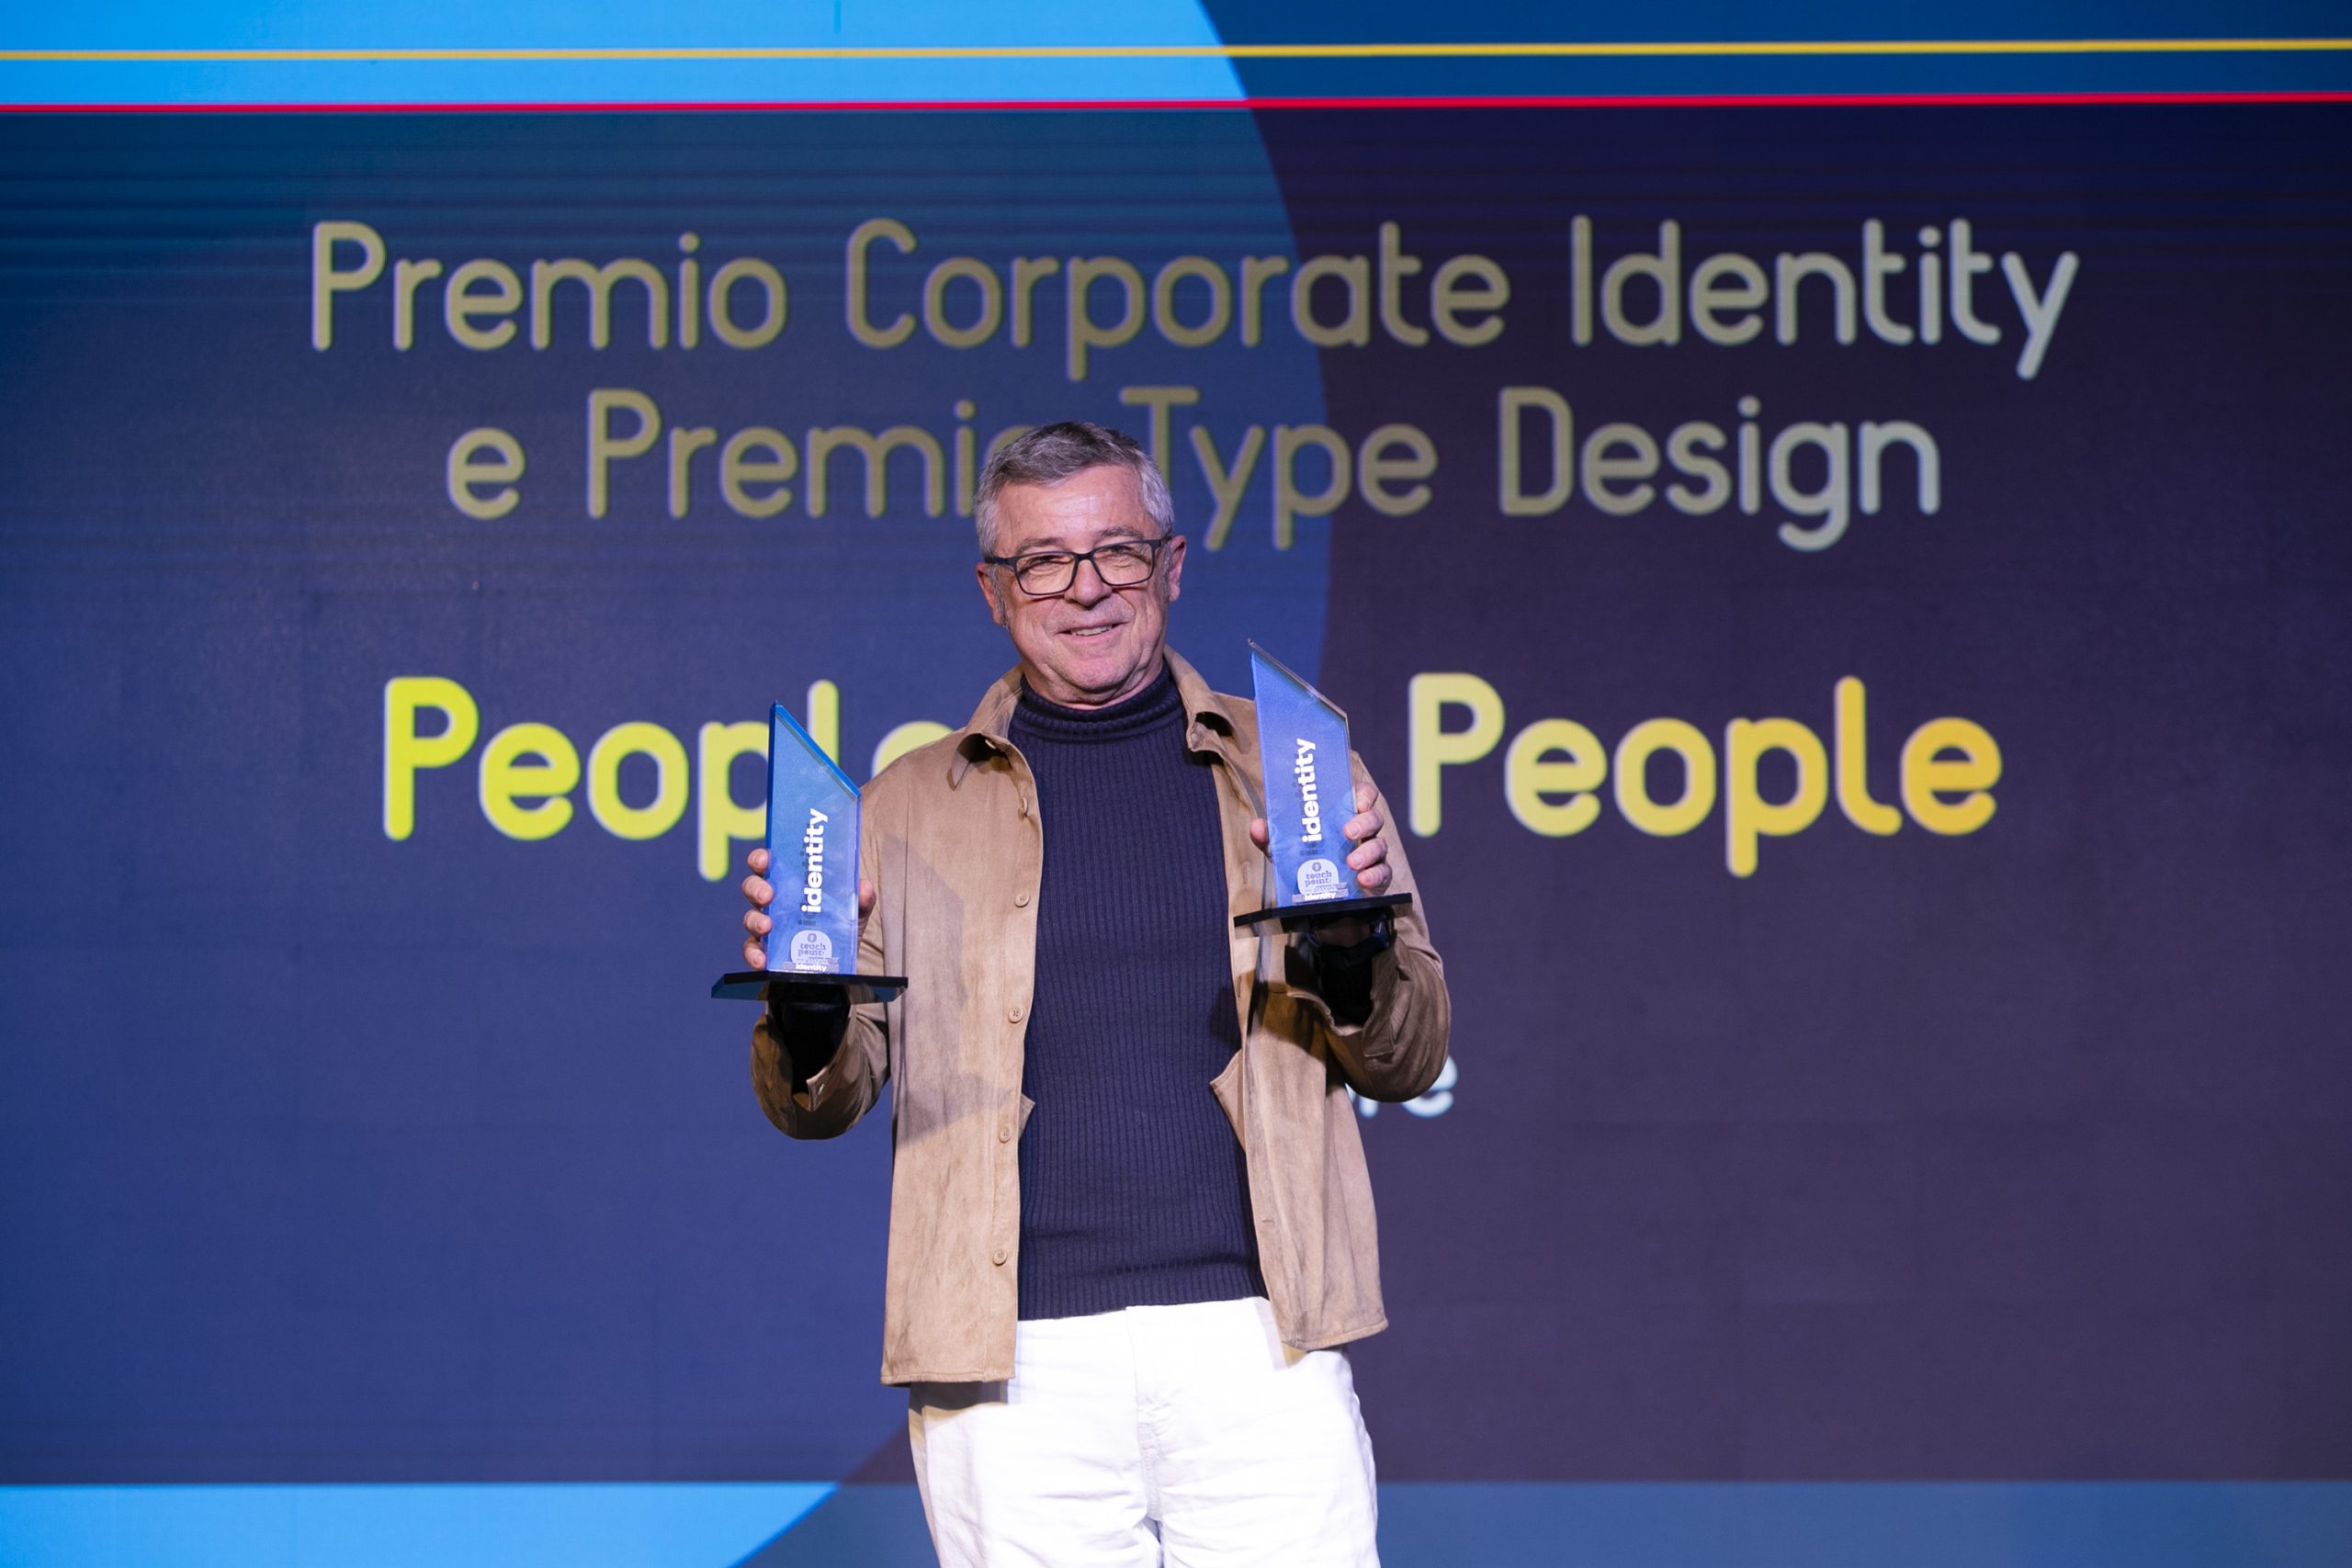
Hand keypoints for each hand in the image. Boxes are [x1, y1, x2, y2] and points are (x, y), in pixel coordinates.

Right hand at [741, 845, 876, 970]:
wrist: (837, 968)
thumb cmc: (840, 929)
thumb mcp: (856, 912)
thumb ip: (862, 899)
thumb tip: (863, 887)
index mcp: (791, 884)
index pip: (770, 864)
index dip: (762, 858)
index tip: (765, 861)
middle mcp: (775, 902)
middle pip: (753, 887)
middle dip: (756, 888)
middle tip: (767, 895)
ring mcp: (767, 927)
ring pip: (749, 918)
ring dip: (755, 921)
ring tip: (766, 927)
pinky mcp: (765, 952)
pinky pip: (752, 951)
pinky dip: (754, 955)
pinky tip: (761, 959)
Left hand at [1250, 784, 1393, 949]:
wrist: (1318, 901)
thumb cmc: (1306, 863)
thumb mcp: (1286, 852)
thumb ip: (1272, 838)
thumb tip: (1257, 826)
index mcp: (1344, 817)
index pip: (1363, 796)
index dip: (1364, 795)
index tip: (1357, 800)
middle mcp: (1362, 833)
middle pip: (1374, 818)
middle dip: (1364, 822)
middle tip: (1348, 832)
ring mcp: (1372, 855)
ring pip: (1380, 845)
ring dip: (1367, 852)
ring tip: (1352, 862)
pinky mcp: (1377, 877)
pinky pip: (1383, 873)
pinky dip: (1374, 875)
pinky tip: (1363, 880)